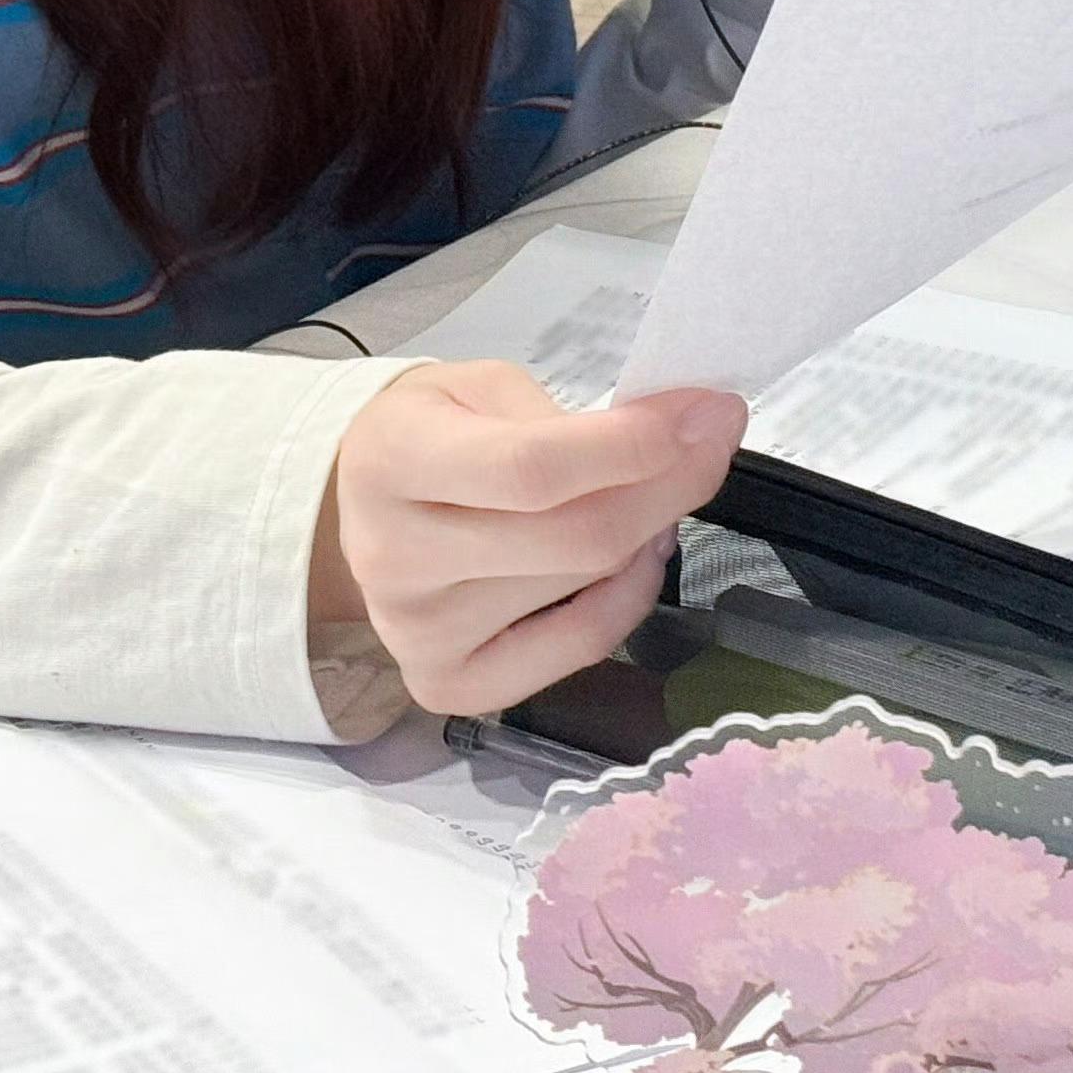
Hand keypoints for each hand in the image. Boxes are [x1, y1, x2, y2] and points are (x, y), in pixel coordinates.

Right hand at [309, 359, 746, 715]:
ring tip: (654, 489)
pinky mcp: (450, 684)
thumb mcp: (480, 388)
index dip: (634, 447)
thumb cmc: (434, 435)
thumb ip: (566, 415)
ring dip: (649, 531)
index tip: (705, 414)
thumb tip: (681, 429)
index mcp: (393, 461)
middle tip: (713, 440)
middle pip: (575, 539)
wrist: (359, 509)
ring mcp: (418, 634)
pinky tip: (636, 555)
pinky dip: (629, 598)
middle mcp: (393, 558)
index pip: (533, 469)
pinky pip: (579, 647)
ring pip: (587, 586)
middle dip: (670, 485)